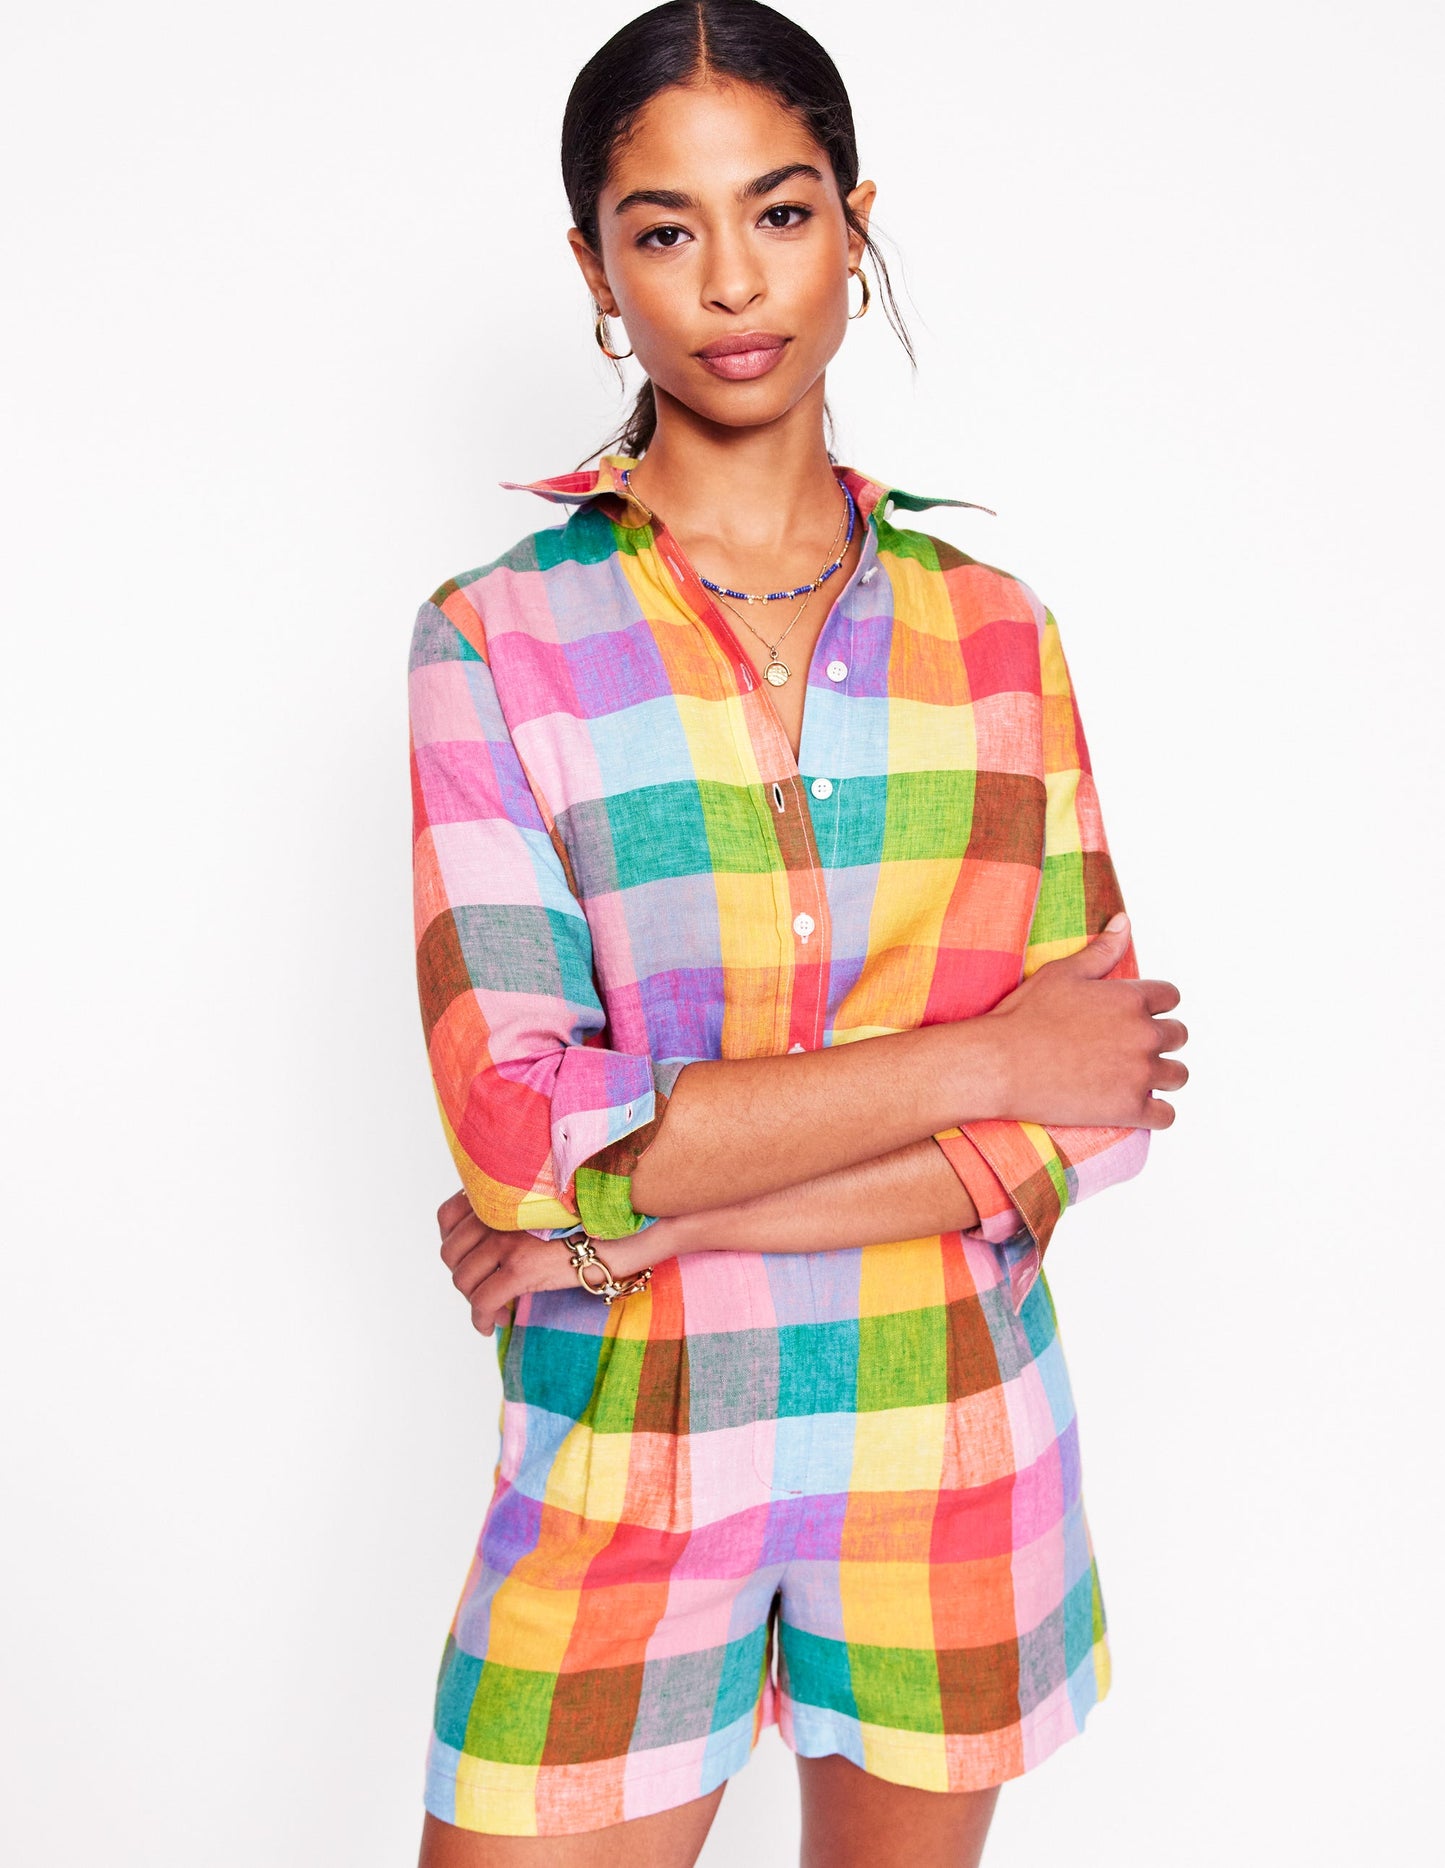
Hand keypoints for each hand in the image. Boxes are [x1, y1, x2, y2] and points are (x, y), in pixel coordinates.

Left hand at [435, 1193, 663, 1334]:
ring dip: (473, 1301)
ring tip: (492, 1312)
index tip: (469, 1261)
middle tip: (483, 1291)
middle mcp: (496, 1214)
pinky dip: (480, 1319)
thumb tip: (490, 1246)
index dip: (453, 1244)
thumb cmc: (586, 1221)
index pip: (447, 1217)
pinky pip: (482, 1302)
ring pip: (463, 1280)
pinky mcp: (519, 1268)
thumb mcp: (540, 1208)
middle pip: (451, 1253)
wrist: (617, 1230)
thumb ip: (511, 1214)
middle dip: (464, 1277)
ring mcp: (505, 1241)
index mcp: (498, 1196)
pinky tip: (492, 1325)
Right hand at [982, 914, 1187, 1128]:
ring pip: (1178, 1074)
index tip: (1135, 1015)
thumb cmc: (1025, 1016)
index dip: (1155, 1005)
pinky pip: (1167, 1116)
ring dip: (1161, 1075)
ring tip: (1133, 1077)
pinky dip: (1156, 1113)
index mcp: (1131, 998)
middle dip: (1160, 1040)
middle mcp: (1144, 1034)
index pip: (1171, 997)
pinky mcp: (1130, 1108)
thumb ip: (1102, 950)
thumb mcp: (1062, 973)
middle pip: (1179, 1035)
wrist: (1001, 1065)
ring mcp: (1140, 1073)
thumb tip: (1124, 921)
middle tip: (1129, 1048)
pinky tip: (1133, 1105)